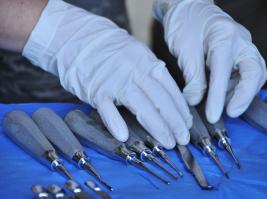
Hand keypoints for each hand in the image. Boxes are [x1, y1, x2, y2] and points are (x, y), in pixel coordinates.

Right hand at [23, 0, 192, 148]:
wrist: (79, 38)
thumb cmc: (111, 50)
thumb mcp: (138, 54)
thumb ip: (152, 73)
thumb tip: (169, 94)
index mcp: (147, 63)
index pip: (170, 89)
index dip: (180, 109)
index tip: (186, 123)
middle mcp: (135, 72)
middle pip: (160, 100)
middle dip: (174, 122)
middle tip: (182, 139)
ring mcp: (115, 81)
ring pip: (141, 106)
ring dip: (156, 127)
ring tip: (166, 142)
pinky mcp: (96, 90)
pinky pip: (107, 109)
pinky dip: (115, 123)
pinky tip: (124, 137)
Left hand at [154, 0, 266, 122]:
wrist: (188, 9)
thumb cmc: (184, 24)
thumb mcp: (184, 50)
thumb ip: (193, 77)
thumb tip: (195, 102)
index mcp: (224, 36)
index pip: (223, 71)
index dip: (218, 96)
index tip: (212, 116)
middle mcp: (240, 42)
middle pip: (255, 71)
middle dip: (244, 96)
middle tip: (230, 113)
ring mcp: (243, 48)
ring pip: (254, 75)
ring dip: (241, 94)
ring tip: (223, 106)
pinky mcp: (240, 55)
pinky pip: (246, 75)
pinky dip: (237, 89)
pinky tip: (223, 97)